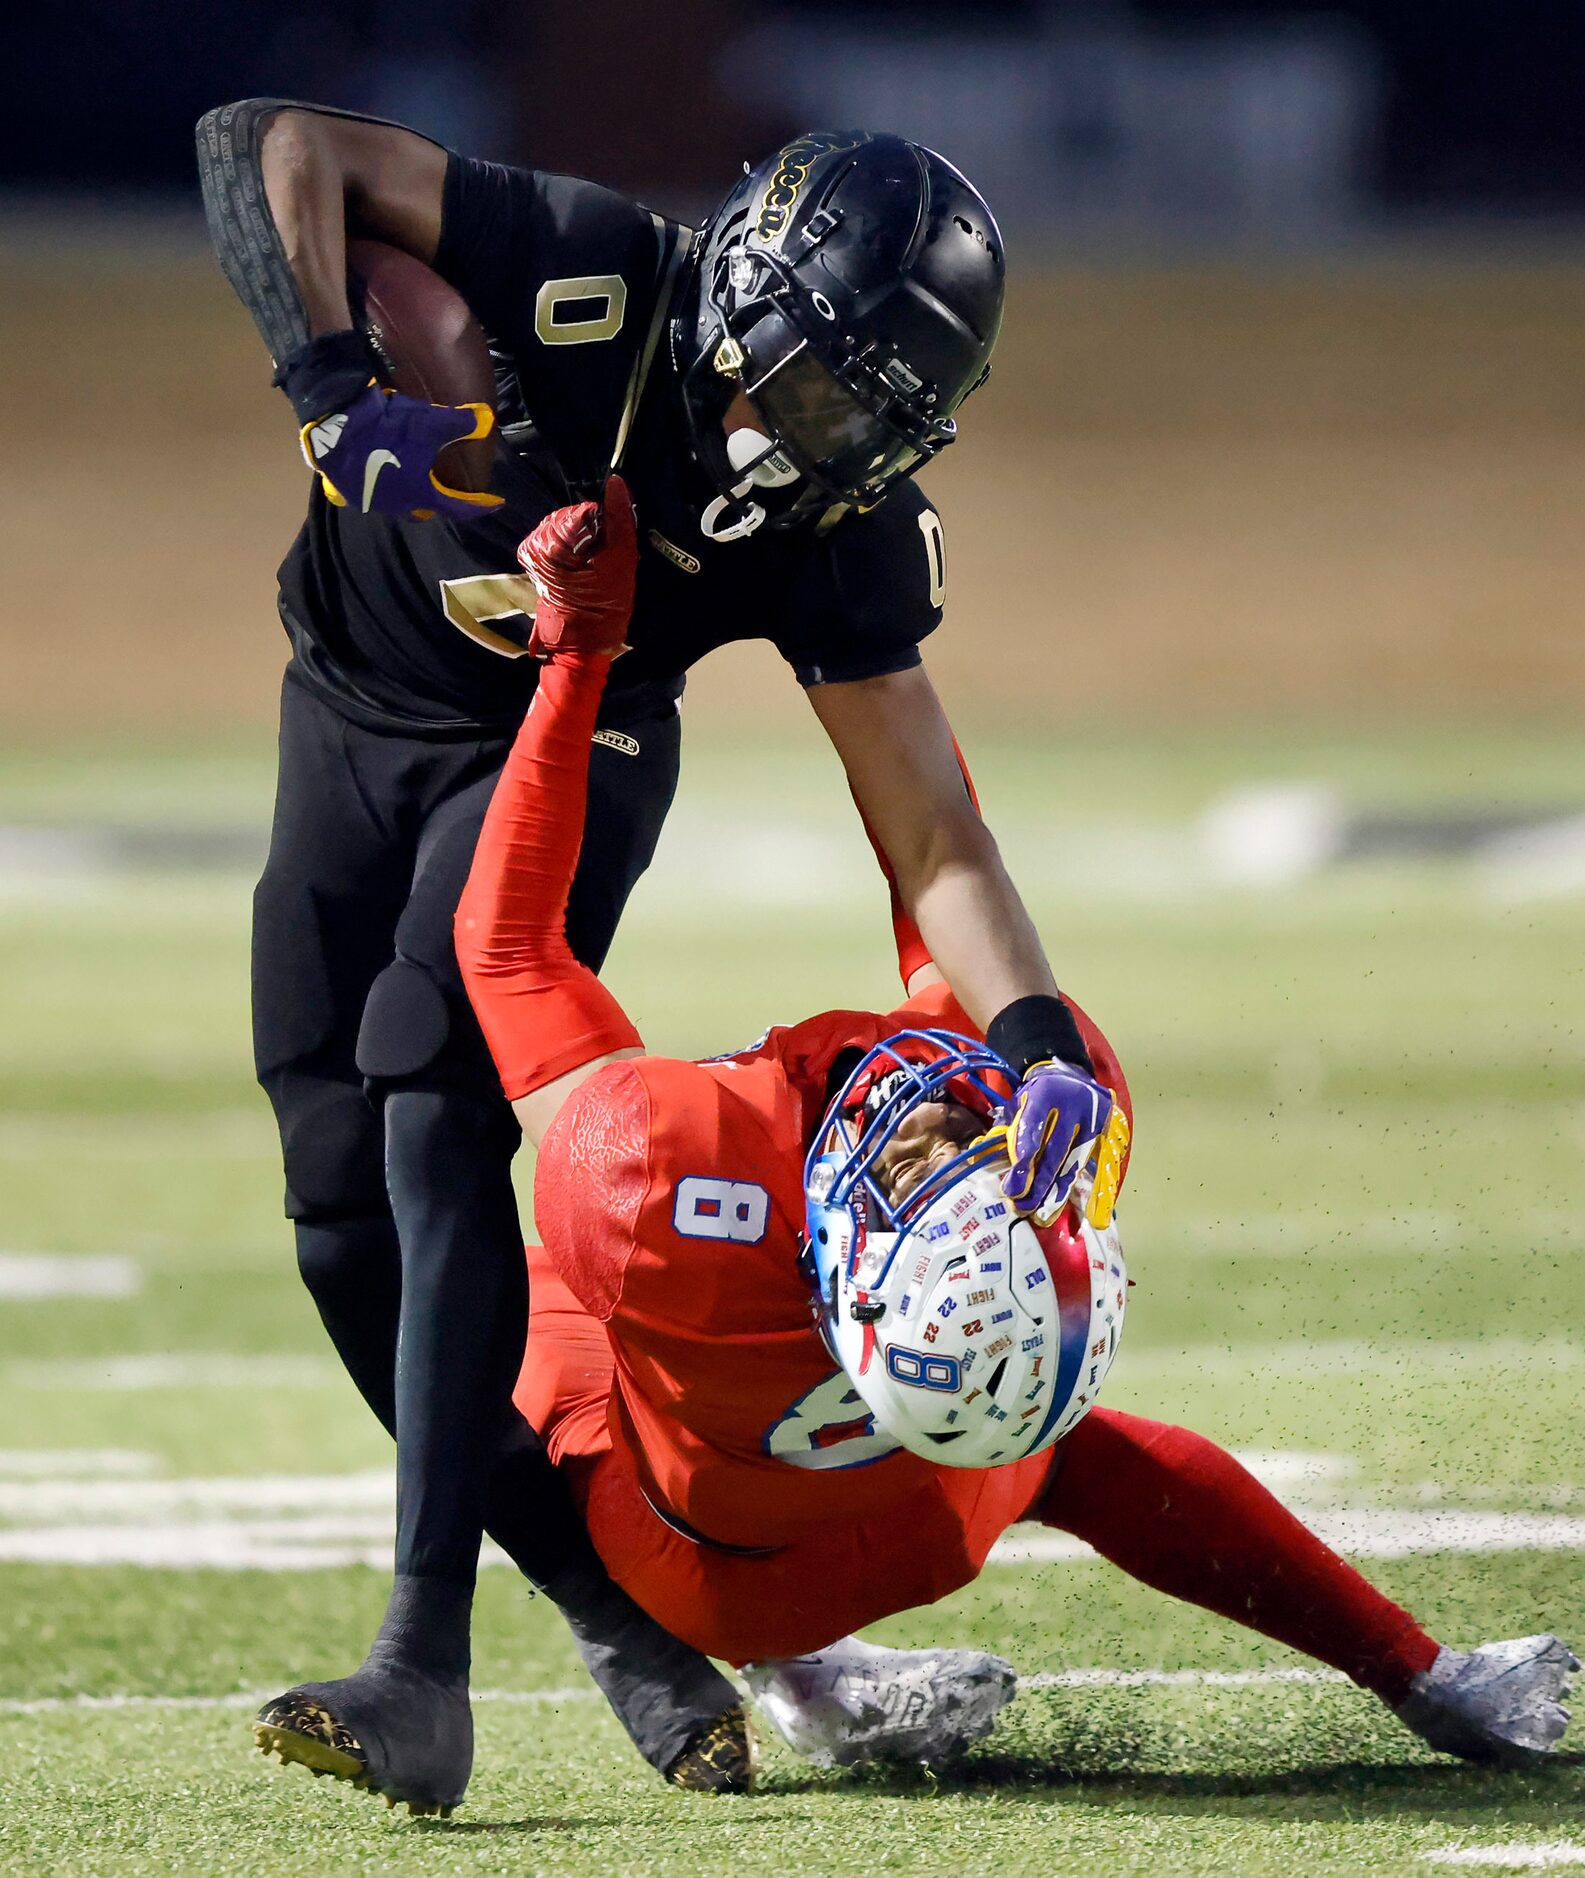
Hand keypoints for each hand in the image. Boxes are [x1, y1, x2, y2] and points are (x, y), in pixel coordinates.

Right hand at [299, 381, 502, 520]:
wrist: (337, 420)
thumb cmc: (389, 427)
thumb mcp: (430, 422)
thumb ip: (462, 424)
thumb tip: (487, 418)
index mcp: (421, 494)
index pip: (458, 507)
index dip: (478, 505)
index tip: (494, 502)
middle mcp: (397, 504)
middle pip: (423, 509)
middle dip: (436, 501)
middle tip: (443, 487)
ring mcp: (370, 501)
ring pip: (395, 503)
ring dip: (405, 493)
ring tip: (410, 476)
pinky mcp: (345, 491)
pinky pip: (366, 494)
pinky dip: (374, 487)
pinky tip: (373, 474)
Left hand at [516, 475, 636, 658]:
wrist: (582, 642)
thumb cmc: (605, 604)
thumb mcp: (621, 559)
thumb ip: (619, 518)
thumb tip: (617, 481)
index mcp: (554, 537)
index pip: (588, 510)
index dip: (607, 528)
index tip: (611, 552)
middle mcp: (538, 538)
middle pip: (577, 518)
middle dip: (595, 535)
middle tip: (605, 562)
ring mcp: (534, 550)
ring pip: (570, 529)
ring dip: (587, 543)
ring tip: (596, 567)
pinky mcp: (536, 561)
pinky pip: (561, 541)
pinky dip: (575, 550)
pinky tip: (584, 569)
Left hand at [1001, 1060, 1113, 1225]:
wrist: (1071, 1076)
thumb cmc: (1037, 1097)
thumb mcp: (1018, 1104)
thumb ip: (1005, 1131)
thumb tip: (979, 1157)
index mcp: (1044, 1094)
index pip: (1033, 1133)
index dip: (1022, 1164)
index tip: (1013, 1189)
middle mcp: (1072, 1105)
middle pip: (1054, 1152)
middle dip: (1037, 1184)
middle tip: (1022, 1207)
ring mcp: (1092, 1119)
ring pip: (1074, 1162)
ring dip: (1057, 1192)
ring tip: (1043, 1215)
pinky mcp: (1105, 1131)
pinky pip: (1097, 1165)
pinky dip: (1091, 1190)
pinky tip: (1086, 1213)